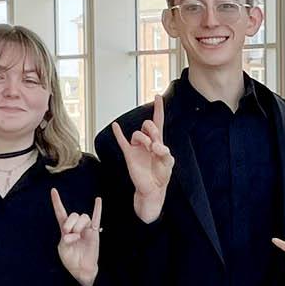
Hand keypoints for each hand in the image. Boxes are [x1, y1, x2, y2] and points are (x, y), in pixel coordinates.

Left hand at [51, 188, 102, 285]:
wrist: (81, 269)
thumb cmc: (71, 259)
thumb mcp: (62, 249)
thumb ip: (65, 239)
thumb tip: (73, 233)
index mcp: (65, 229)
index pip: (60, 212)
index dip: (57, 202)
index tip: (53, 190)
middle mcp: (75, 226)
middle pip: (73, 215)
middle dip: (70, 223)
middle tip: (68, 235)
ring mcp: (85, 228)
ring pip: (83, 217)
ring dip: (79, 226)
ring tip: (77, 237)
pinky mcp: (94, 232)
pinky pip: (97, 218)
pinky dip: (97, 208)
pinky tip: (98, 199)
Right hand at [110, 93, 173, 222]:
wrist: (152, 189)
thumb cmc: (161, 176)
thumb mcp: (169, 163)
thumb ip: (165, 153)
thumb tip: (156, 146)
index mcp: (158, 142)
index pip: (158, 121)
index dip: (158, 109)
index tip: (157, 96)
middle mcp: (147, 142)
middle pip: (148, 124)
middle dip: (153, 130)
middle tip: (156, 144)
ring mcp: (137, 147)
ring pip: (137, 134)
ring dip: (144, 139)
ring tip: (149, 149)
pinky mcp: (129, 154)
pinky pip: (122, 141)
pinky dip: (118, 133)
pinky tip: (116, 126)